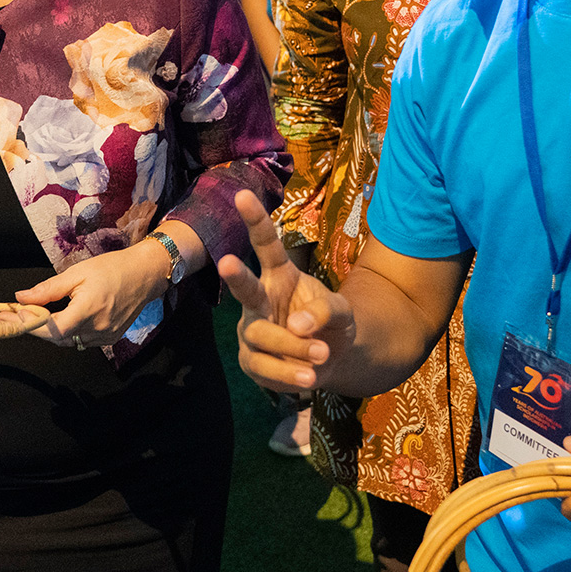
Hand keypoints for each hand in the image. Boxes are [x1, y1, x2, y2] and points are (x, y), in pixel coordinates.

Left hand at [11, 240, 170, 348]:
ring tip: (41, 312)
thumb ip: (48, 289)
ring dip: (53, 328)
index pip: (51, 329)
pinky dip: (71, 330)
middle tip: (15, 314)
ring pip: (68, 340)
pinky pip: (82, 339)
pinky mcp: (110, 338)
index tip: (7, 317)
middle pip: (56, 337)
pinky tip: (68, 315)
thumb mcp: (77, 273)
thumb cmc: (113, 268)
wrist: (145, 274)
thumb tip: (21, 298)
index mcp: (88, 309)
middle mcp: (97, 327)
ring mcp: (105, 336)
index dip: (28, 325)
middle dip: (35, 326)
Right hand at [217, 189, 354, 392]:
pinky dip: (288, 374)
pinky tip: (308, 377)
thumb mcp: (342, 312)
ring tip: (321, 355)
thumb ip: (326, 311)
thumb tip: (295, 325)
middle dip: (236, 275)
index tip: (242, 194)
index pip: (266, 245)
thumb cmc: (331, 324)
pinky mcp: (251, 361)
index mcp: (281, 275)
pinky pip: (263, 368)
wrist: (331, 360)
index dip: (255, 220)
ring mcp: (252, 330)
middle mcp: (260, 299)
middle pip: (245, 287)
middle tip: (228, 262)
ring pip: (260, 336)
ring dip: (292, 347)